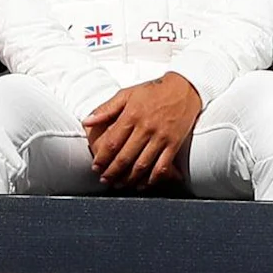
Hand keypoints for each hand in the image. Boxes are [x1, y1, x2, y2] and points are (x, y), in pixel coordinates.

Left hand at [82, 73, 203, 188]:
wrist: (185, 88)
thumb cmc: (154, 91)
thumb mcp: (127, 94)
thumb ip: (106, 108)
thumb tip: (87, 121)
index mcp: (132, 115)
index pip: (113, 142)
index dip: (102, 158)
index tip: (96, 166)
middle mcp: (146, 128)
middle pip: (125, 157)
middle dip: (112, 171)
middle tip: (104, 179)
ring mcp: (161, 137)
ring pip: (142, 165)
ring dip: (128, 178)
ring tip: (119, 184)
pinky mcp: (174, 144)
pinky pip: (162, 166)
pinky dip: (151, 179)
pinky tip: (142, 184)